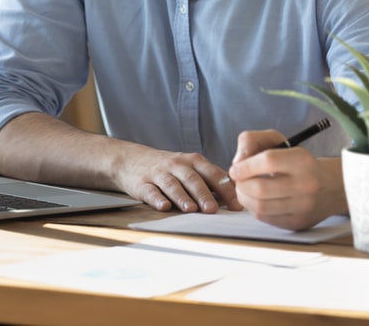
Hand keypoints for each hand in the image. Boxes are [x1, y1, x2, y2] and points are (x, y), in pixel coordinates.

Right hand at [113, 145, 242, 213]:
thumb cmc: (169, 168)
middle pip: (192, 179)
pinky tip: (164, 207)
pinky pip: (150, 191)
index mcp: (193, 161)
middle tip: (212, 209)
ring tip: (191, 210)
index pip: (213, 173)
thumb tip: (237, 198)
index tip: (236, 205)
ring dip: (182, 197)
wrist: (130, 159)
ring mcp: (159, 173)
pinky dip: (157, 199)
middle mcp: (177, 165)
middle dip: (203, 194)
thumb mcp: (190, 167)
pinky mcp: (142, 184)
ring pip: (172, 185)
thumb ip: (210, 180)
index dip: (225, 189)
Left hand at [228, 129, 344, 230]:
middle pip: (260, 188)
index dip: (245, 165)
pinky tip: (256, 200)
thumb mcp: (278, 141)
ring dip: (244, 198)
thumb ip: (252, 141)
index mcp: (303, 160)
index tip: (235, 169)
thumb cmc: (295, 162)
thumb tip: (237, 163)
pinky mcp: (297, 222)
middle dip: (241, 184)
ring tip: (244, 189)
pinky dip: (254, 208)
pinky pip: (265, 218)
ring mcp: (303, 207)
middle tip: (238, 180)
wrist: (330, 186)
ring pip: (260, 207)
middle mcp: (306, 184)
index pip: (268, 161)